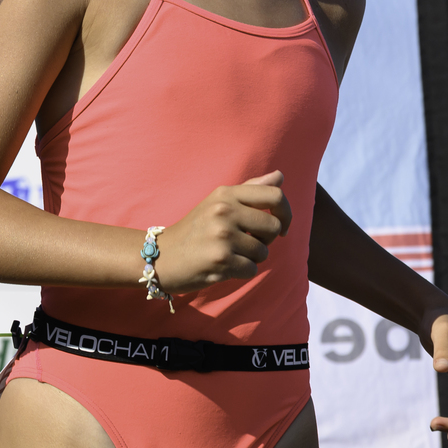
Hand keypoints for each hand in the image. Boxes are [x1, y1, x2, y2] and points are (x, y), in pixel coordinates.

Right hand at [154, 172, 292, 293]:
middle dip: (266, 240)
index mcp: (225, 194)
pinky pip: (252, 269)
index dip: (286, 213)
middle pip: (274, 226)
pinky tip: (223, 267)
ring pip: (263, 252)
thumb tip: (280, 176)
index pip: (275, 195)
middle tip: (246, 243)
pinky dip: (241, 272)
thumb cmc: (194, 230)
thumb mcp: (217, 202)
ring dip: (251, 258)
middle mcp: (224, 211)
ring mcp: (222, 235)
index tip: (280, 226)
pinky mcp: (221, 260)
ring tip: (229, 254)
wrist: (161, 256)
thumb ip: (250, 189)